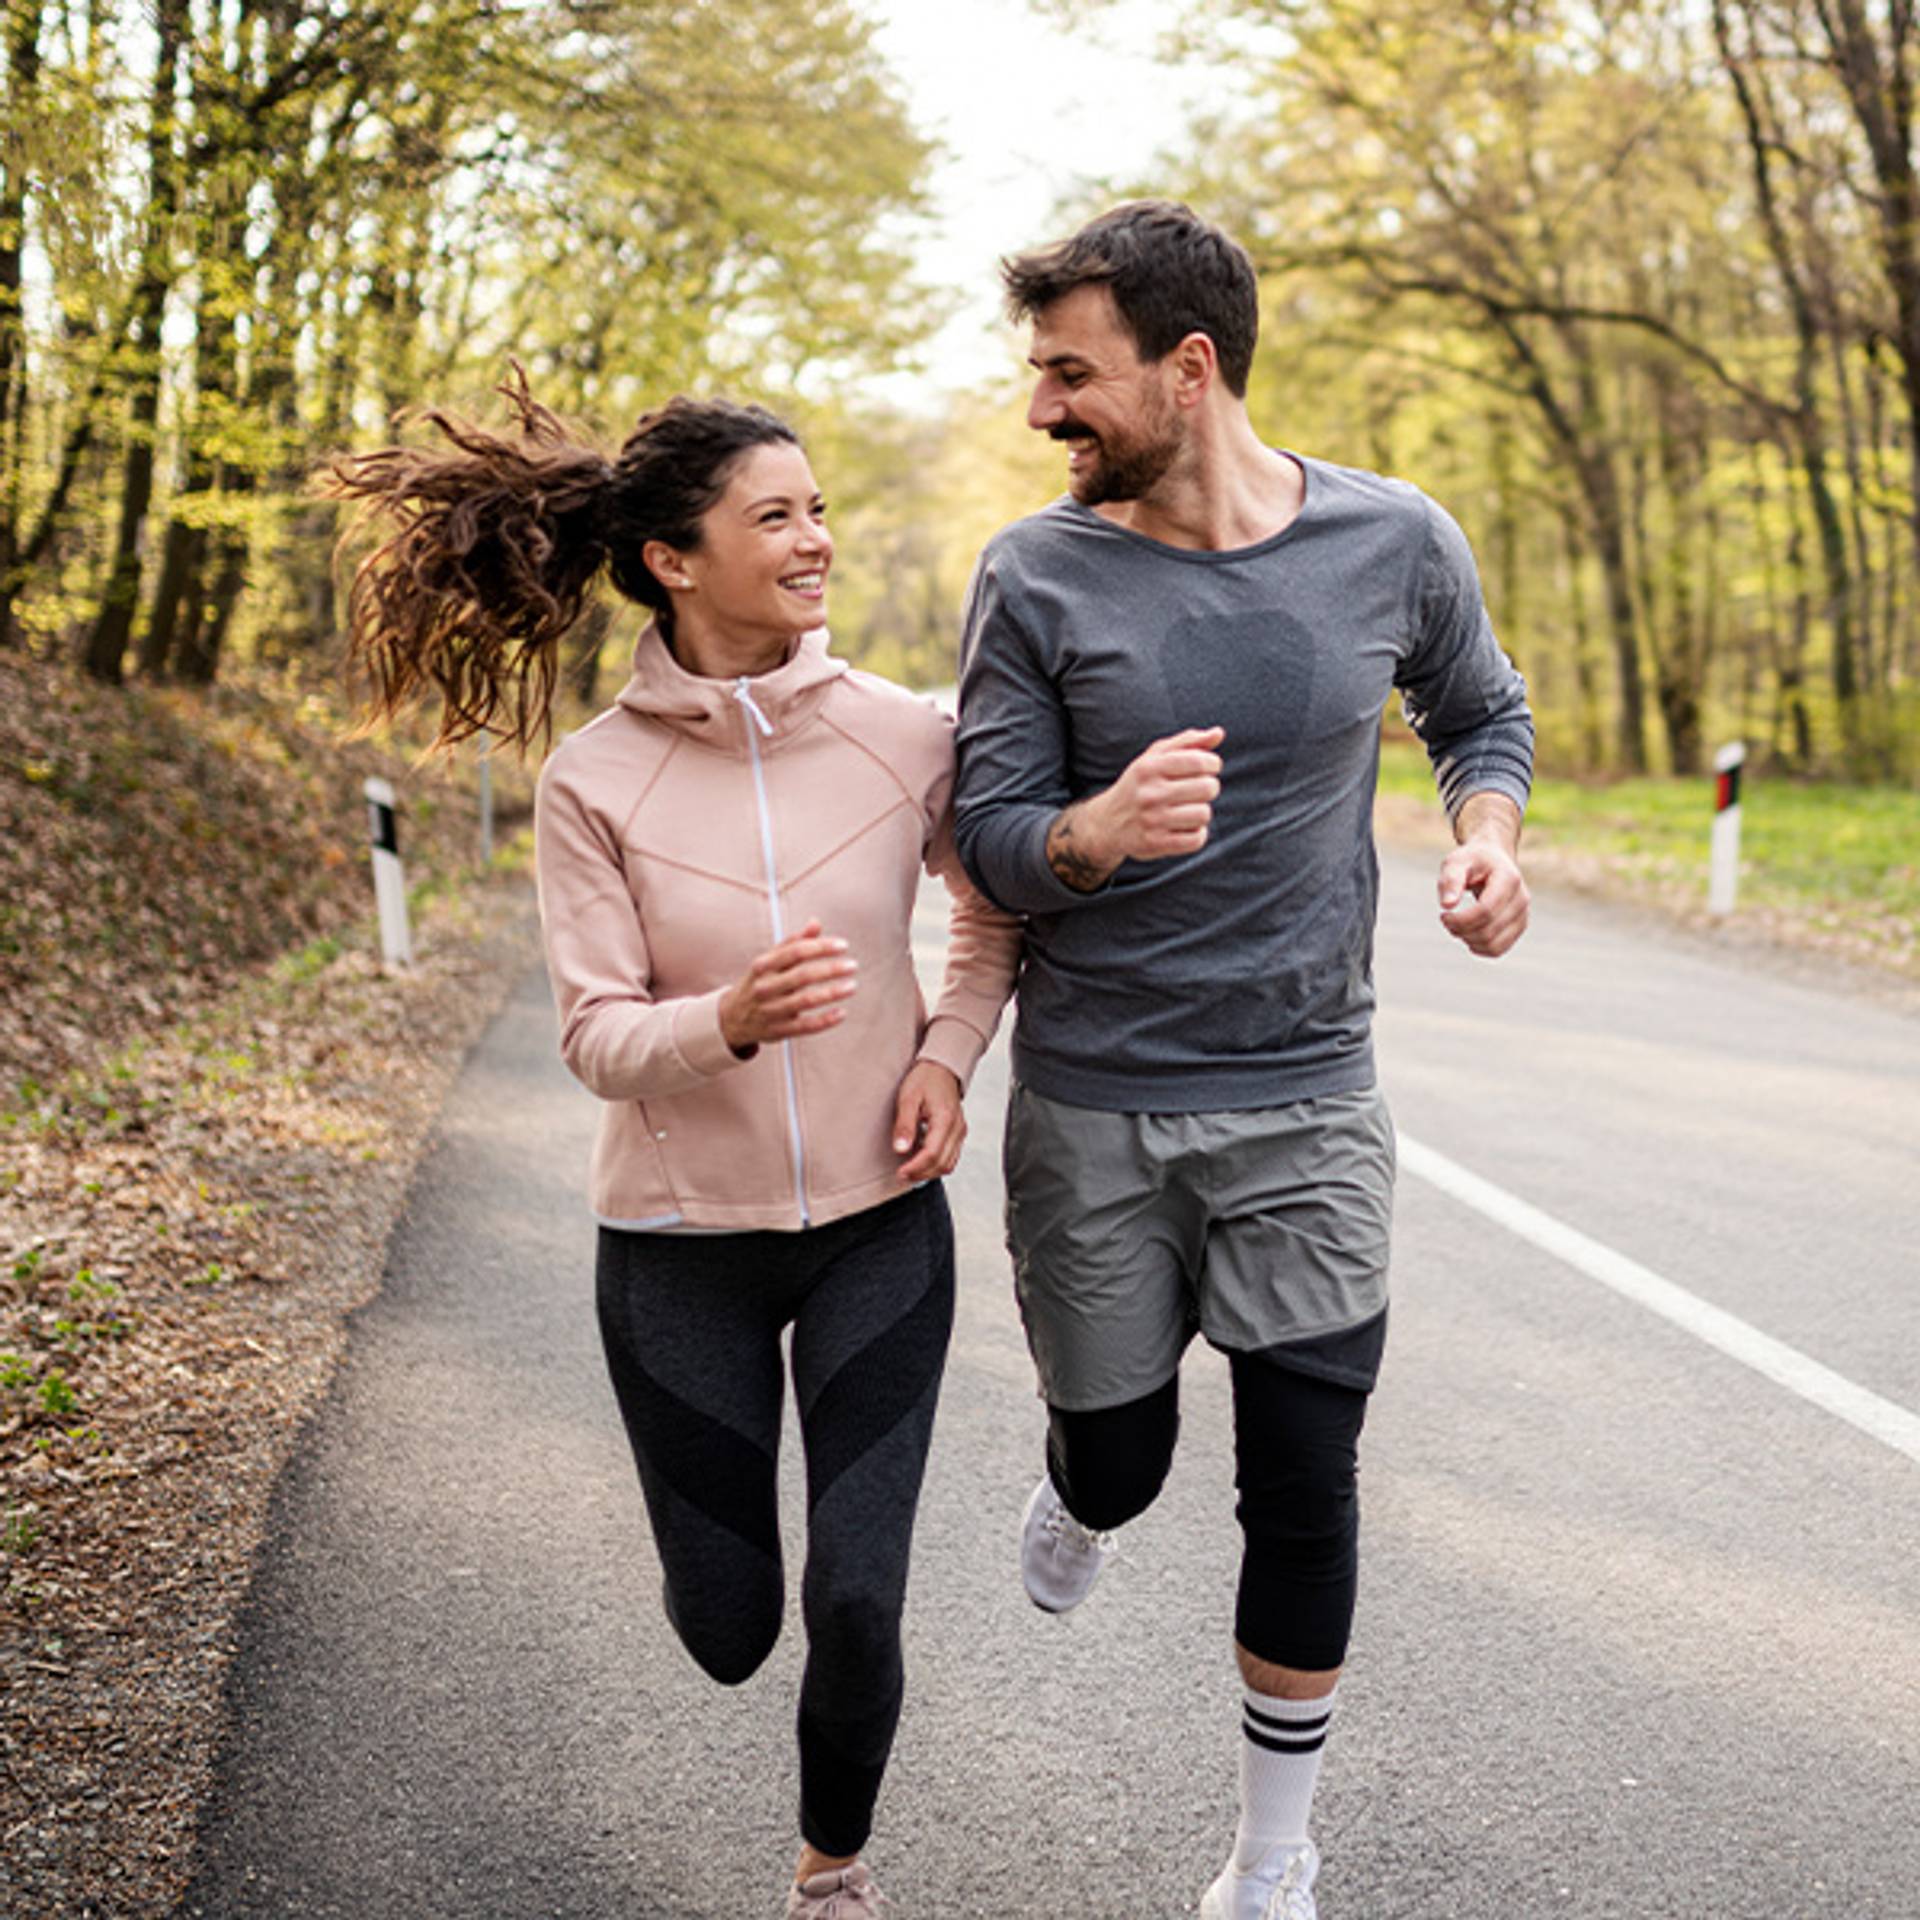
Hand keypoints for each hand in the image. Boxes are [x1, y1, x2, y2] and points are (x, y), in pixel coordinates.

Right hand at [718, 920, 857, 1054]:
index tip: (843, 945)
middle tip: (852, 966)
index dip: (821, 947)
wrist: (731, 1018)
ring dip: (832, 993)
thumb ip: (793, 942)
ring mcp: (770, 1010)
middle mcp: (764, 987)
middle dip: (831, 969)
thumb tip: (815, 923)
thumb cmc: (758, 983)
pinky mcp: (778, 1031)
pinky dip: (825, 1020)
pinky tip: (842, 1013)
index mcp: (763, 965)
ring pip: (805, 1001)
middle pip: (802, 976)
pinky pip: (805, 1027)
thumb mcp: (769, 961)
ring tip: (852, 986)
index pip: (795, 951)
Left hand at [891, 1061, 965, 1181]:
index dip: (916, 1168)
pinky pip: (951, 1156)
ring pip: (949, 1164)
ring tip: (910, 1169)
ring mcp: (960, 1131)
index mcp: (945, 1119)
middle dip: (921, 1173)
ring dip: (929, 1171)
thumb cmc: (924, 1079)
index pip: (933, 1154)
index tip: (900, 1172)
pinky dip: (936, 1163)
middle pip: (943, 1164)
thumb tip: (900, 1149)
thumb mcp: (908, 1099)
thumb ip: (904, 1125)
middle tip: (902, 1174)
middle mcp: (957, 1128)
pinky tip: (921, 1159)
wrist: (940, 1067)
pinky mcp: (959, 1133)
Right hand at [1049, 726, 1224, 888]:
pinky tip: (1185, 828)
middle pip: (1207, 788)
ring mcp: (1152, 820)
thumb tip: (1218, 733)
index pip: (1199, 761)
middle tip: (1196, 790)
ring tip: (1188, 810)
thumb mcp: (1156, 757)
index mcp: (1149, 768)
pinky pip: (1196, 840)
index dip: (1213, 764)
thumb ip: (1188, 742)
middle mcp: (1149, 793)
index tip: (1209, 768)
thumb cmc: (1140, 784)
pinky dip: (1197, 834)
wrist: (1107, 823)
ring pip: (1204, 814)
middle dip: (1209, 788)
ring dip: (1201, 812)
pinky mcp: (1155, 844)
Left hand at [1438, 832, 1529, 957]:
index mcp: (1509, 879)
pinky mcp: (1519, 926)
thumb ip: (1450, 880)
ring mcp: (1523, 914)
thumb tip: (1447, 905)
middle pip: (1489, 931)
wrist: (1492, 859)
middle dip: (1461, 931)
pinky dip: (1479, 948)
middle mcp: (1522, 898)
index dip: (1461, 920)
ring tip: (1457, 927)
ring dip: (1469, 941)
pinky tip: (1467, 935)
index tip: (1443, 915)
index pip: (1486, 911)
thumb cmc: (1471, 861)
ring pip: (1494, 945)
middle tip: (1446, 920)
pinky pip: (1499, 949)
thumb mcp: (1456, 862)